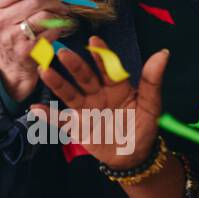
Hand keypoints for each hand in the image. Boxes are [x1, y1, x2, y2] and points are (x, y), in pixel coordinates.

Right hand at [0, 0, 69, 102]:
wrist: (9, 65)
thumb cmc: (10, 32)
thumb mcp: (4, 12)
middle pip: (33, 1)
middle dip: (53, 0)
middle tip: (61, 3)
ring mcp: (12, 37)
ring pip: (44, 15)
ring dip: (58, 13)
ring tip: (62, 14)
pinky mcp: (27, 50)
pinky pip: (51, 31)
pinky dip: (59, 27)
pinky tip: (59, 27)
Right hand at [35, 36, 167, 169]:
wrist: (134, 157)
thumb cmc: (143, 128)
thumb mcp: (151, 106)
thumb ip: (152, 81)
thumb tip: (163, 53)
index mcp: (116, 86)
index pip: (107, 67)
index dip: (101, 55)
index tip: (94, 41)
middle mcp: (97, 93)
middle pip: (84, 77)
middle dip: (74, 65)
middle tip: (63, 52)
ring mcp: (85, 109)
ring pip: (69, 93)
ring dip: (57, 83)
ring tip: (44, 70)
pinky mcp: (77, 126)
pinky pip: (61, 120)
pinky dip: (48, 116)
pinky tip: (35, 110)